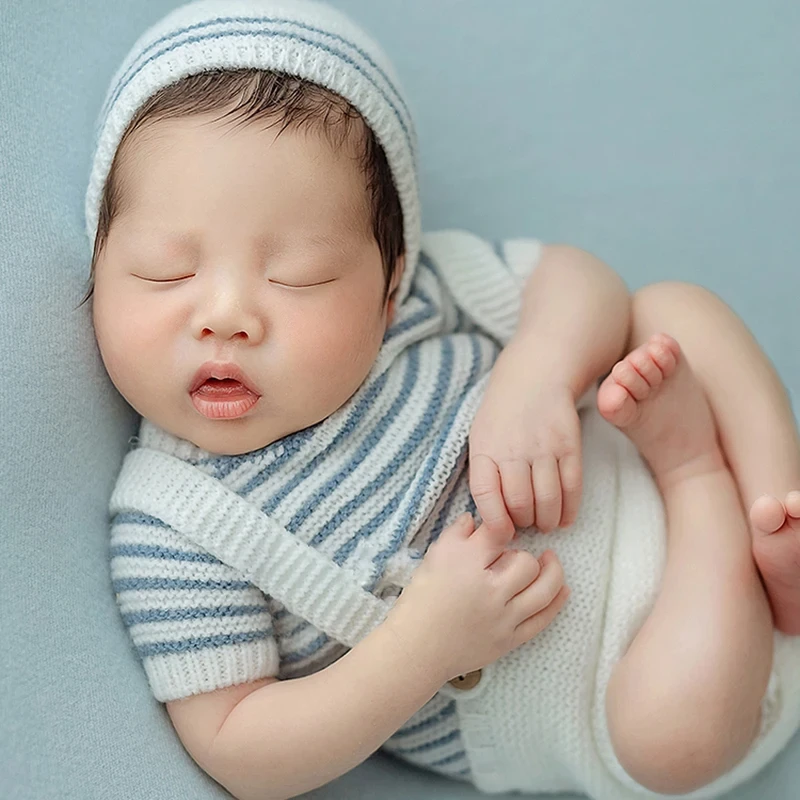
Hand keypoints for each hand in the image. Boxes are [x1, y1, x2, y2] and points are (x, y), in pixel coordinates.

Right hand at [386, 514, 568, 680]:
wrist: (417, 647)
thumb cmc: (422, 600)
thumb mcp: (434, 557)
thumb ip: (457, 533)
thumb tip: (475, 518)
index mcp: (466, 563)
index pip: (498, 533)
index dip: (503, 528)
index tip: (502, 531)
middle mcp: (489, 588)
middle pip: (525, 561)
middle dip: (521, 555)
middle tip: (511, 558)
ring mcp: (502, 616)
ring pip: (543, 589)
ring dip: (552, 572)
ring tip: (551, 561)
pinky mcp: (510, 639)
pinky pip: (542, 619)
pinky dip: (557, 601)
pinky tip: (563, 589)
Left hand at [469, 347, 582, 537]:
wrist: (535, 375)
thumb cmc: (502, 414)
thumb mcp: (480, 437)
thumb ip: (484, 474)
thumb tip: (490, 517)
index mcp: (486, 448)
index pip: (486, 495)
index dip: (495, 522)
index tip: (502, 533)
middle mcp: (514, 449)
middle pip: (520, 504)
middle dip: (523, 523)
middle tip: (525, 524)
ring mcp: (544, 447)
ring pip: (548, 500)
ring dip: (546, 521)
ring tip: (543, 522)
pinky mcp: (570, 446)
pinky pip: (572, 487)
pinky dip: (569, 510)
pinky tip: (564, 518)